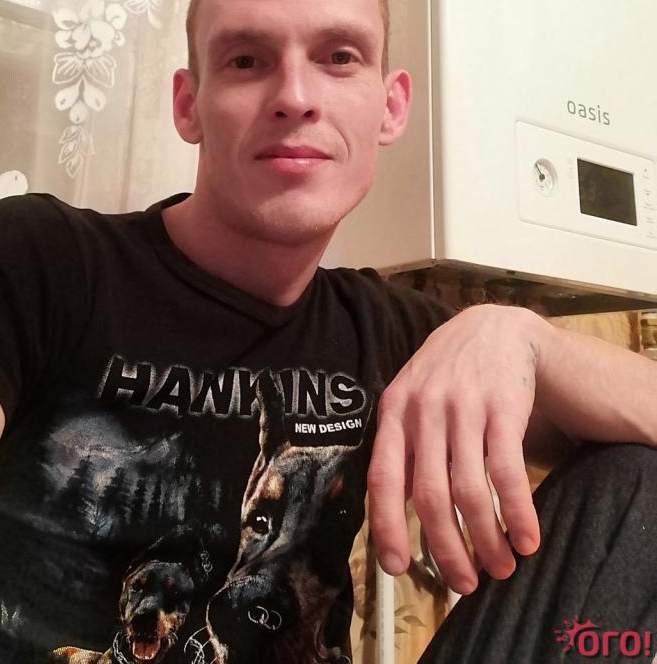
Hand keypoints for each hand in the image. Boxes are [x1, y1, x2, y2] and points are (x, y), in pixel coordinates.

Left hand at [368, 305, 546, 593]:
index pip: (382, 478)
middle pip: (429, 496)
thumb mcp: (411, 400)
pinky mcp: (503, 408)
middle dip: (447, 549)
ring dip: (487, 540)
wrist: (494, 327)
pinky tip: (528, 538)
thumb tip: (392, 517)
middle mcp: (424, 410)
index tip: (398, 567)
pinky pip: (507, 472)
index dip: (387, 527)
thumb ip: (402, 447)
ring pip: (469, 491)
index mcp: (394, 412)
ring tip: (500, 566)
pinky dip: (517, 513)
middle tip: (464, 582)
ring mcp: (464, 407)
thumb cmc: (446, 376)